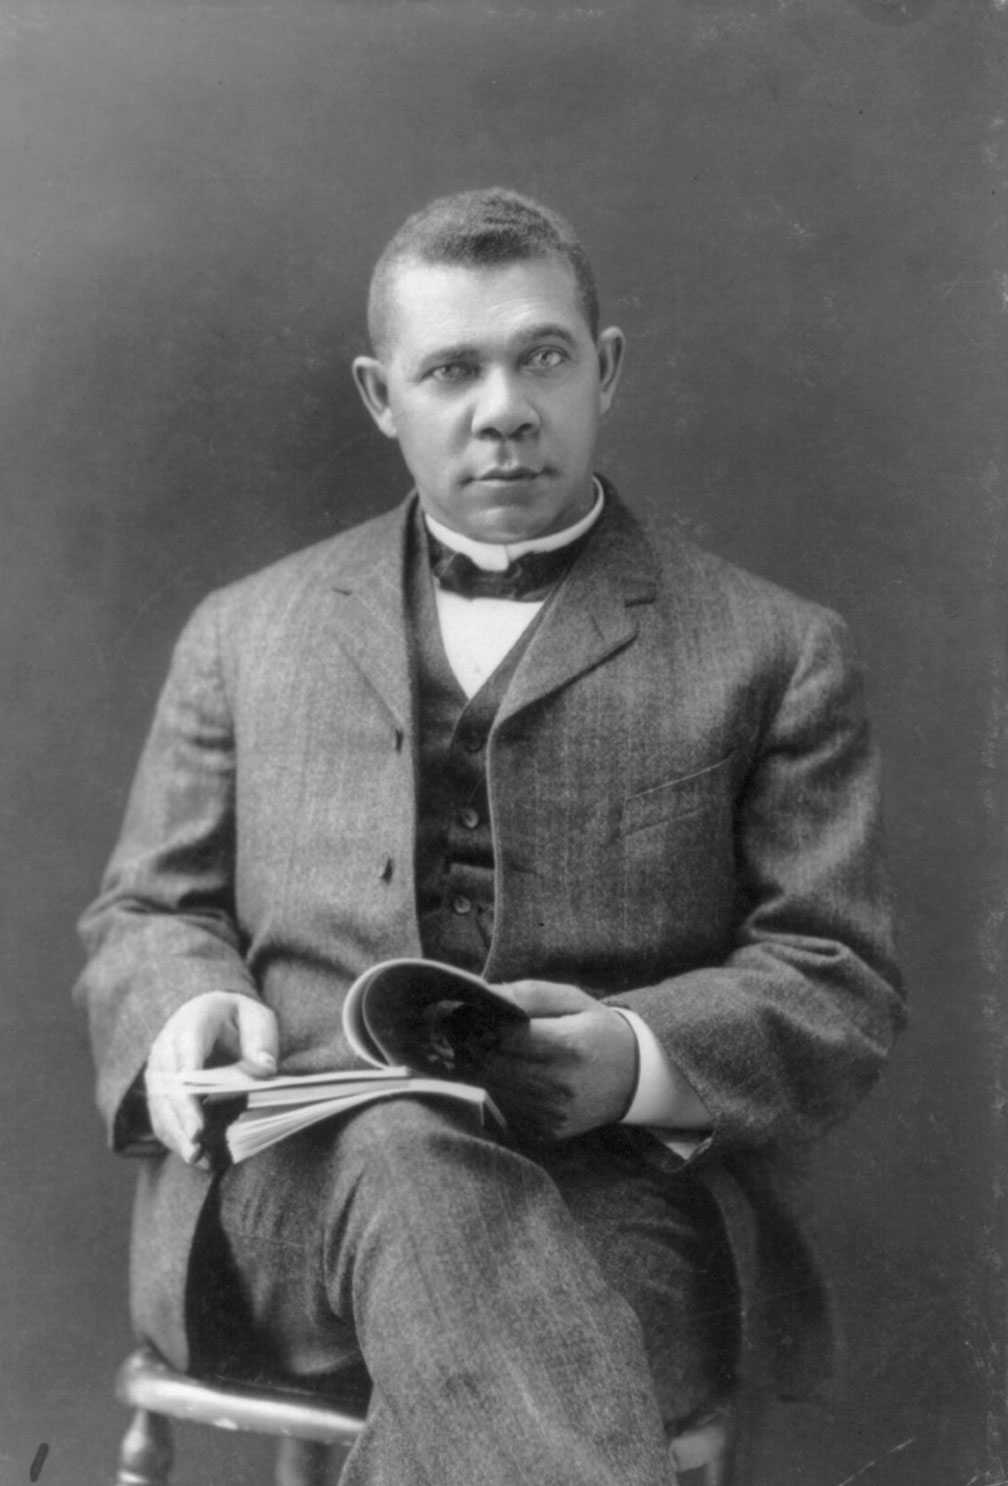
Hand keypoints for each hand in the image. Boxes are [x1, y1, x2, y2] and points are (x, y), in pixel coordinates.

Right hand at [145, 992, 277, 1165]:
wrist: (211, 1012)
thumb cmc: (238, 1017)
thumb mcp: (256, 1018)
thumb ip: (260, 1040)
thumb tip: (265, 1069)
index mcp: (191, 1025)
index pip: (184, 1063)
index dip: (188, 1099)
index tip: (197, 1128)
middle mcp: (166, 1047)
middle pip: (166, 1091)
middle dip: (180, 1124)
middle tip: (196, 1151)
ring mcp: (158, 1068)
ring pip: (159, 1106)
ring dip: (175, 1135)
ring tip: (197, 1159)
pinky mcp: (158, 1087)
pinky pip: (160, 1114)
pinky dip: (175, 1136)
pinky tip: (196, 1155)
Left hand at [479, 981, 637, 1142]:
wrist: (635, 1079)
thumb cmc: (597, 1031)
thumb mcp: (573, 1000)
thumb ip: (530, 994)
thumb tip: (487, 994)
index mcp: (567, 1045)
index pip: (504, 1036)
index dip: (481, 1024)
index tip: (472, 1016)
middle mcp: (560, 1084)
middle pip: (493, 1064)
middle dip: (477, 1047)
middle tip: (473, 1033)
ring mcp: (553, 1114)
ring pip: (494, 1089)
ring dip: (486, 1069)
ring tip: (496, 1051)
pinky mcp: (547, 1132)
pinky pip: (506, 1110)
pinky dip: (502, 1092)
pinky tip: (516, 1077)